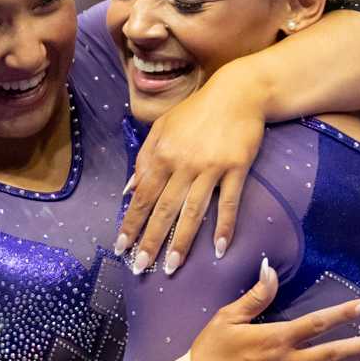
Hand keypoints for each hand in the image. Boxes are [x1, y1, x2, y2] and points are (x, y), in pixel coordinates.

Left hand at [116, 66, 269, 274]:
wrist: (238, 93)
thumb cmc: (197, 112)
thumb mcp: (162, 127)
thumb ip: (144, 158)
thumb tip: (128, 191)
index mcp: (162, 154)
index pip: (142, 196)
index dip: (131, 224)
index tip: (121, 248)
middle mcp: (183, 163)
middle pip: (163, 209)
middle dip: (150, 241)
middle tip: (141, 267)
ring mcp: (211, 167)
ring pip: (193, 211)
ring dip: (182, 242)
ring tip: (172, 266)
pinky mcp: (236, 168)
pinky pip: (229, 202)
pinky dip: (224, 226)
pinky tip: (220, 249)